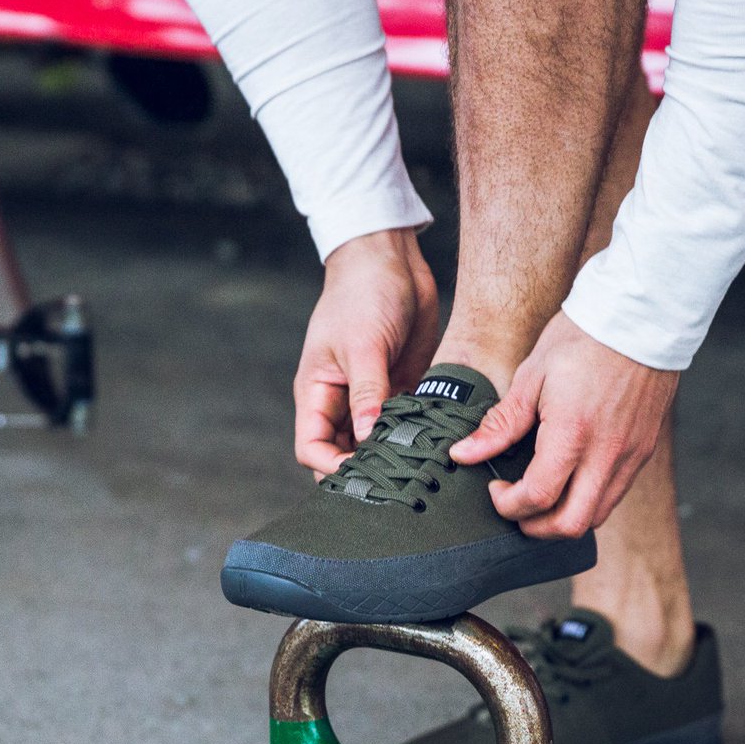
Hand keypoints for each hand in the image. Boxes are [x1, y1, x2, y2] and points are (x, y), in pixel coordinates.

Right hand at [294, 228, 438, 477]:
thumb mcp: (363, 344)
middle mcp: (341, 402)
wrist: (392, 260)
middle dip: (364, 471)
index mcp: (318, 393)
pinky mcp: (401, 391)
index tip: (363, 475)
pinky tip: (432, 448)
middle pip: (343, 455)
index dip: (331, 468)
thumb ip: (367, 393)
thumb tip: (367, 438)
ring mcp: (372, 400)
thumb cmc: (363, 293)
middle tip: (395, 483)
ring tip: (417, 470)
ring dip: (392, 457)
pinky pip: (403, 427)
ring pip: (375, 446)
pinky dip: (414, 440)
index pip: (311, 448)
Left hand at [450, 311, 677, 537]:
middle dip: (535, 527)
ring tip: (540, 495)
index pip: (538, 498)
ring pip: (596, 516)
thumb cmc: (583, 338)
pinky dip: (587, 501)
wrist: (643, 315)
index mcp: (573, 434)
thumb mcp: (532, 375)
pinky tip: (568, 478)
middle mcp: (607, 454)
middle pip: (571, 525)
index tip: (495, 489)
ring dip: (563, 518)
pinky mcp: (643, 452)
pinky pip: (614, 495)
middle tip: (514, 506)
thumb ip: (500, 424)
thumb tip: (462, 454)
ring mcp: (630, 456)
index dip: (508, 505)